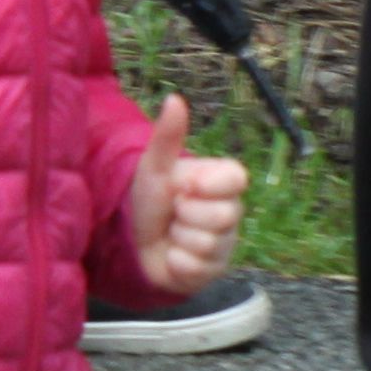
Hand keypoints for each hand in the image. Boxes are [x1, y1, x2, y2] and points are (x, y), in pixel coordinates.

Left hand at [126, 93, 247, 296]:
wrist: (134, 240)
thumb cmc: (150, 199)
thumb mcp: (154, 167)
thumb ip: (168, 136)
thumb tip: (174, 98)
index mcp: (223, 183)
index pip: (237, 179)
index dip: (206, 184)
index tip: (185, 185)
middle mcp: (231, 213)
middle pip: (222, 217)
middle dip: (186, 214)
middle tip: (174, 212)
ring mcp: (225, 244)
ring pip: (207, 244)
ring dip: (178, 239)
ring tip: (172, 233)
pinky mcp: (213, 272)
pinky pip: (196, 268)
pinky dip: (175, 262)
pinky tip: (171, 255)